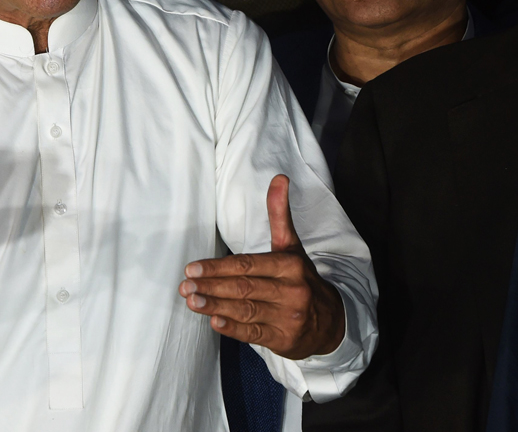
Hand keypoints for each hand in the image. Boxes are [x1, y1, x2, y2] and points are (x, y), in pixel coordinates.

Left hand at [179, 174, 344, 359]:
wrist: (331, 322)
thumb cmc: (302, 279)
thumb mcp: (291, 247)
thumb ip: (279, 214)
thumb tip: (279, 178)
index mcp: (289, 266)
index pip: (247, 265)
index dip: (218, 267)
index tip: (192, 268)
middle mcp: (290, 291)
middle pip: (244, 288)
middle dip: (211, 286)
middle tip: (185, 286)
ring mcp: (287, 317)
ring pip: (246, 310)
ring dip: (215, 306)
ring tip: (192, 301)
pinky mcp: (283, 339)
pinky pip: (254, 333)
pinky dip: (233, 328)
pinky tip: (214, 322)